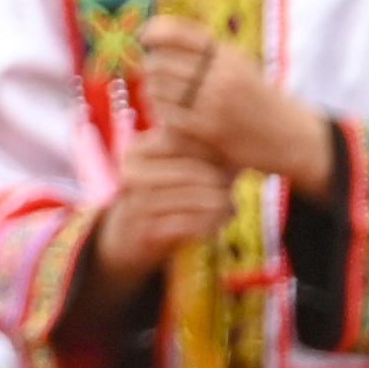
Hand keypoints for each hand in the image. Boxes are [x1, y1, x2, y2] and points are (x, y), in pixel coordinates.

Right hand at [98, 130, 244, 282]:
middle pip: (189, 171)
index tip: (228, 160)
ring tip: (231, 205)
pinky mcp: (148, 230)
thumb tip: (237, 135)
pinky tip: (219, 222)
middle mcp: (132, 174)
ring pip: (192, 199)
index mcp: (136, 151)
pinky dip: (210, 223)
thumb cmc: (165, 191)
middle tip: (233, 186)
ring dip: (220, 203)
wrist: (132, 232)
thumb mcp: (175, 164)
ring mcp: (137, 202)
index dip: (210, 150)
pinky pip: (189, 224)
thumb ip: (198, 147)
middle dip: (219, 179)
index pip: (180, 141)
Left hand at [141, 14, 341, 192]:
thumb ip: (204, 51)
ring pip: (158, 89)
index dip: (153, 31)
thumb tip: (154, 33)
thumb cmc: (258, 100)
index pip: (177, 32)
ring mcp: (216, 102)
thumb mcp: (239, 65)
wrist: (294, 138)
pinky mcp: (211, 129)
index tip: (145, 37)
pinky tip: (171, 118)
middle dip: (150, 69)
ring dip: (153, 94)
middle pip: (159, 62)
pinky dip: (163, 116)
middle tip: (155, 77)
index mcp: (228, 55)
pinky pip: (167, 116)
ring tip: (162, 99)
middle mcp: (222, 74)